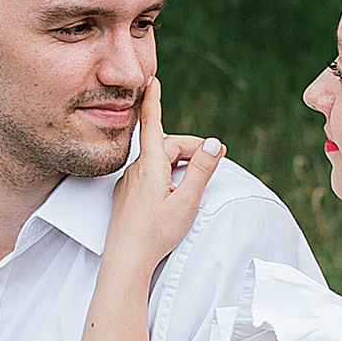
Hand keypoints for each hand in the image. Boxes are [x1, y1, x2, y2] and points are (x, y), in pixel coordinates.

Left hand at [102, 71, 225, 268]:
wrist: (126, 260)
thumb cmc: (157, 233)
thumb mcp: (187, 201)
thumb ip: (202, 170)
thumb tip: (215, 143)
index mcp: (151, 165)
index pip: (153, 123)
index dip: (154, 100)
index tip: (152, 80)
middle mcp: (136, 169)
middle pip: (167, 146)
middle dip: (191, 149)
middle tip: (215, 160)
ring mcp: (129, 183)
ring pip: (158, 161)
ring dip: (178, 164)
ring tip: (195, 180)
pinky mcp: (127, 196)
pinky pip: (148, 175)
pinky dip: (165, 175)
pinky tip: (172, 192)